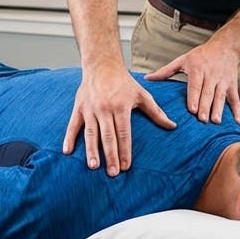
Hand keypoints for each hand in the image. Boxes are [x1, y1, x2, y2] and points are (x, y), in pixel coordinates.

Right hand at [63, 61, 176, 176]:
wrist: (102, 64)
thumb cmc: (124, 82)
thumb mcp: (142, 95)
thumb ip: (156, 112)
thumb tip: (172, 126)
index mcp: (121, 106)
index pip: (123, 133)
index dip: (125, 150)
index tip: (126, 166)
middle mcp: (104, 108)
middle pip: (107, 136)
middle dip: (110, 156)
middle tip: (112, 173)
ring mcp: (90, 108)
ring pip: (90, 133)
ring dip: (91, 151)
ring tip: (93, 166)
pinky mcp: (79, 107)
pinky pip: (73, 125)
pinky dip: (69, 138)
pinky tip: (67, 152)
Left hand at [145, 41, 239, 124]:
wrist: (225, 47)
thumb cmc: (200, 55)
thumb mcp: (182, 60)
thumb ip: (165, 71)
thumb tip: (147, 79)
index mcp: (198, 69)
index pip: (195, 85)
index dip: (194, 97)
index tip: (192, 109)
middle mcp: (211, 75)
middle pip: (208, 93)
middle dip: (206, 106)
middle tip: (202, 120)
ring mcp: (223, 81)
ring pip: (221, 97)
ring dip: (219, 109)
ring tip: (215, 122)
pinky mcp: (232, 85)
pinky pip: (235, 99)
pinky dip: (237, 111)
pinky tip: (237, 122)